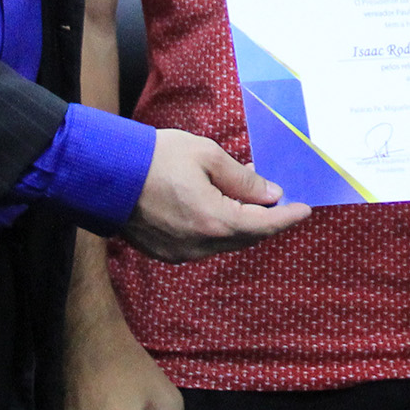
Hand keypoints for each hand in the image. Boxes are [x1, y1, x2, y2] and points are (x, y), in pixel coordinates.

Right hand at [119, 128, 310, 262]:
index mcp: (215, 221)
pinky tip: (218, 207)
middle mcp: (201, 246)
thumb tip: (271, 194)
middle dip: (266, 219)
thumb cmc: (156, 157)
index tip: (305, 208)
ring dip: (241, 223)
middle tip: (278, 198)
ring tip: (247, 196)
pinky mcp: (166, 252)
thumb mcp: (206, 156)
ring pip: (225, 242)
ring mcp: (181, 253)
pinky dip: (218, 228)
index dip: (287, 216)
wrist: (104, 174)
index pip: (264, 224)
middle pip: (247, 237)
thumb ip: (243, 179)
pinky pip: (203, 244)